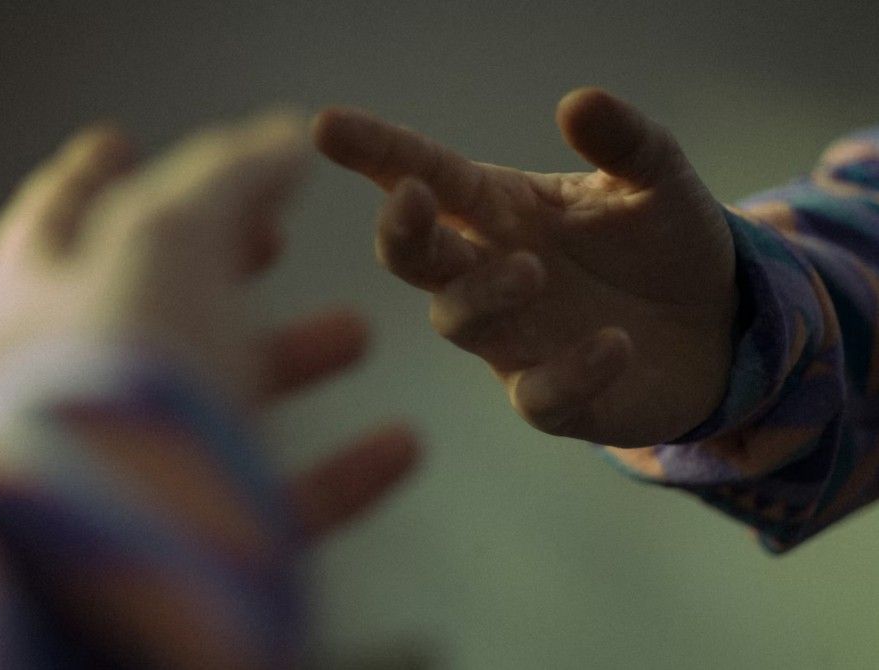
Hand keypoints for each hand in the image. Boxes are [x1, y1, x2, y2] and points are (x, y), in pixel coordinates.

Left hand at [0, 112, 419, 539]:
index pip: (60, 211)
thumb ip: (226, 179)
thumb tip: (281, 135)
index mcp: (31, 297)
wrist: (111, 548)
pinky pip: (279, 496)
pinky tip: (402, 445)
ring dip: (293, 360)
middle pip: (157, 302)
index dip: (96, 169)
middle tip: (274, 232)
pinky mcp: (194, 535)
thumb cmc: (116, 367)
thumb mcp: (167, 236)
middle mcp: (71, 380)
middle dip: (222, 259)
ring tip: (356, 331)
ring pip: (224, 399)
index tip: (123, 139)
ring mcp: (133, 459)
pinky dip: (345, 470)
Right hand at [315, 88, 736, 445]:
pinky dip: (569, 372)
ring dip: (483, 295)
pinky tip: (614, 344)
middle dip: (401, 230)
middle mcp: (490, 271)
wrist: (717, 326)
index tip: (325, 127)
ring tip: (531, 270)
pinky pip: (538, 394)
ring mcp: (515, 339)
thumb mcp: (657, 179)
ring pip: (457, 322)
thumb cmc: (664, 244)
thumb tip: (576, 102)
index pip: (428, 173)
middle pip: (417, 255)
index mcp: (502, 210)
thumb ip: (624, 140)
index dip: (376, 151)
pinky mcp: (553, 398)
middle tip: (411, 197)